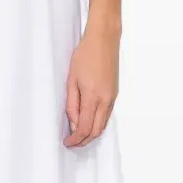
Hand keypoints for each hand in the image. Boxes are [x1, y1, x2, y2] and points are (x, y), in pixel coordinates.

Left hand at [64, 20, 119, 146]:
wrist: (104, 39)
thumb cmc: (85, 55)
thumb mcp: (71, 80)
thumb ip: (72, 104)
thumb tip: (73, 123)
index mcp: (93, 97)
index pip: (84, 128)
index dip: (75, 139)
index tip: (67, 142)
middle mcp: (106, 100)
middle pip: (96, 131)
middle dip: (84, 141)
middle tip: (72, 142)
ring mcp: (112, 97)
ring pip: (103, 125)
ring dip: (91, 133)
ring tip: (78, 135)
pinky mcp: (115, 94)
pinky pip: (107, 115)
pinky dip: (98, 124)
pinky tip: (89, 122)